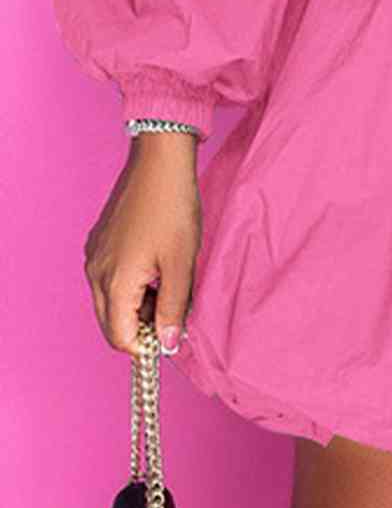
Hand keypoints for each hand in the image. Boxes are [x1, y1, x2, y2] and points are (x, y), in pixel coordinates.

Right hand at [84, 133, 201, 359]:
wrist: (160, 162)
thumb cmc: (174, 209)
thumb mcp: (182, 263)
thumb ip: (174, 308)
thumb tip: (167, 343)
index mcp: (114, 283)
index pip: (120, 338)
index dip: (147, 345)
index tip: (173, 334)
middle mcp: (95, 272)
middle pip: (112, 322)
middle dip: (142, 326)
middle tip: (175, 309)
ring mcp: (94, 256)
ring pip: (110, 301)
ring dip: (138, 305)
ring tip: (170, 284)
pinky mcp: (99, 242)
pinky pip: (109, 278)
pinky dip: (131, 284)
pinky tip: (157, 267)